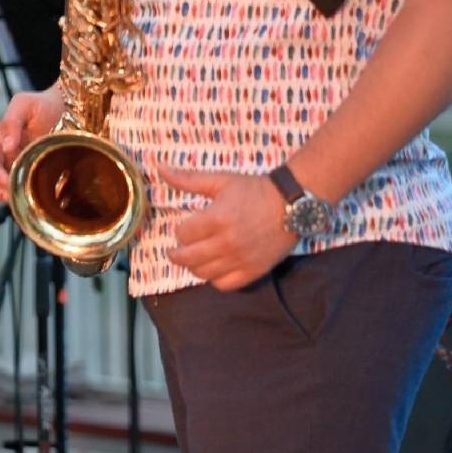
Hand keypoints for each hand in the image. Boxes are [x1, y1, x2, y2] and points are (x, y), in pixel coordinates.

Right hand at [0, 87, 66, 202]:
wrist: (64, 108)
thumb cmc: (42, 104)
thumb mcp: (24, 104)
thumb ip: (11, 122)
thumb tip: (6, 146)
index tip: (6, 181)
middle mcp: (3, 154)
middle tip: (11, 197)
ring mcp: (15, 165)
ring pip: (1, 187)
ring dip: (7, 196)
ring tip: (19, 202)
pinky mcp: (29, 173)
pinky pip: (19, 188)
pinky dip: (20, 196)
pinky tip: (30, 199)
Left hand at [163, 162, 297, 290]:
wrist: (291, 204)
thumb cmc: (254, 190)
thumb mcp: (220, 180)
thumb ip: (188, 179)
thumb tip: (159, 167)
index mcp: (216, 219)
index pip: (183, 235)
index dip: (180, 231)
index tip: (184, 228)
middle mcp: (227, 243)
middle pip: (189, 259)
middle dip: (177, 255)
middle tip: (176, 251)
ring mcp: (241, 259)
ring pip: (204, 274)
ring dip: (193, 267)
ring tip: (194, 258)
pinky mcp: (254, 271)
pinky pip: (225, 285)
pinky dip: (215, 279)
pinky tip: (214, 268)